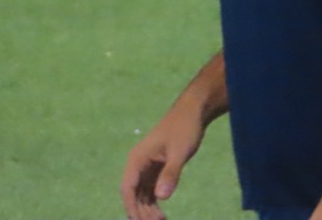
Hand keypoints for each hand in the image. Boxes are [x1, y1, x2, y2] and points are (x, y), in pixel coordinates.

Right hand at [120, 102, 204, 219]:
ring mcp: (147, 167)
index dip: (132, 207)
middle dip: (142, 212)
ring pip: (141, 194)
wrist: (194, 111)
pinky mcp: (156, 168)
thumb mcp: (180, 151)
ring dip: (147, 209)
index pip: (128, 188)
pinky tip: (162, 213)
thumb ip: (171, 174)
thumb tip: (161, 198)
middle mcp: (138, 164)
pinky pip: (149, 190)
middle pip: (134, 194)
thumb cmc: (185, 128)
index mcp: (138, 158)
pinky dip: (153, 203)